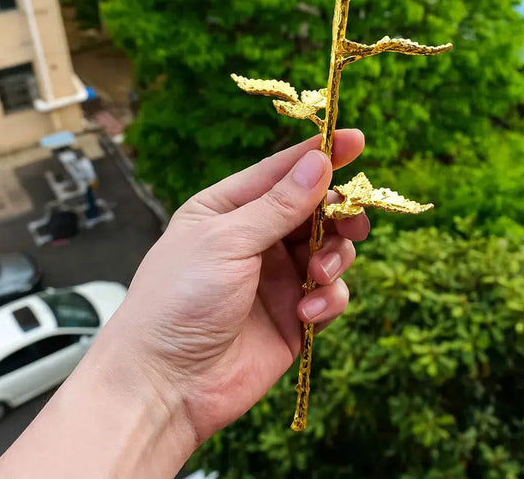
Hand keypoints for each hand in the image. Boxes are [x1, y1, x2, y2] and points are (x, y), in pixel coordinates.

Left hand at [102, 129, 368, 444]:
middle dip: (337, 214)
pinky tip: (307, 315)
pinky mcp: (295, 314)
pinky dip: (329, 299)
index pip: (282, 171)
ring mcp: (278, 277)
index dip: (321, 154)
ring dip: (334, 257)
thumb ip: (279, 205)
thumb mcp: (227, 241)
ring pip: (331, 249)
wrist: (165, 386)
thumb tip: (320, 162)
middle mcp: (257, 238)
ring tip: (316, 275)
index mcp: (230, 208)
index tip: (358, 139)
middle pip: (316, 210)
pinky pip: (330, 294)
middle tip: (350, 220)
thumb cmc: (179, 300)